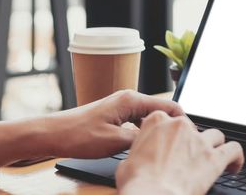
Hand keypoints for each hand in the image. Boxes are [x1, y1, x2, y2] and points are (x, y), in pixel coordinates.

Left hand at [41, 90, 183, 158]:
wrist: (54, 134)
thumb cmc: (79, 135)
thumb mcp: (115, 142)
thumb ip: (141, 139)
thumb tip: (161, 141)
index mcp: (131, 100)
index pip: (169, 105)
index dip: (183, 120)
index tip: (190, 136)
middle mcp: (128, 98)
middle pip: (162, 110)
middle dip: (172, 126)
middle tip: (180, 145)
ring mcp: (122, 105)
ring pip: (151, 116)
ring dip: (158, 129)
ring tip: (165, 146)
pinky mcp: (116, 114)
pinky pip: (139, 121)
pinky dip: (146, 131)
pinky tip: (145, 145)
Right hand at [116, 111, 244, 194]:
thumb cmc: (137, 183)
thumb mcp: (127, 162)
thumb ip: (139, 153)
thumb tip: (139, 160)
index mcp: (156, 122)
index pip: (167, 120)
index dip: (170, 134)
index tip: (170, 145)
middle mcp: (179, 126)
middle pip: (193, 128)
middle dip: (192, 141)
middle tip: (188, 158)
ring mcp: (199, 141)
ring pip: (215, 136)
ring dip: (215, 146)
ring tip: (212, 158)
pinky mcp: (214, 158)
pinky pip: (234, 150)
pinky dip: (236, 157)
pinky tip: (233, 166)